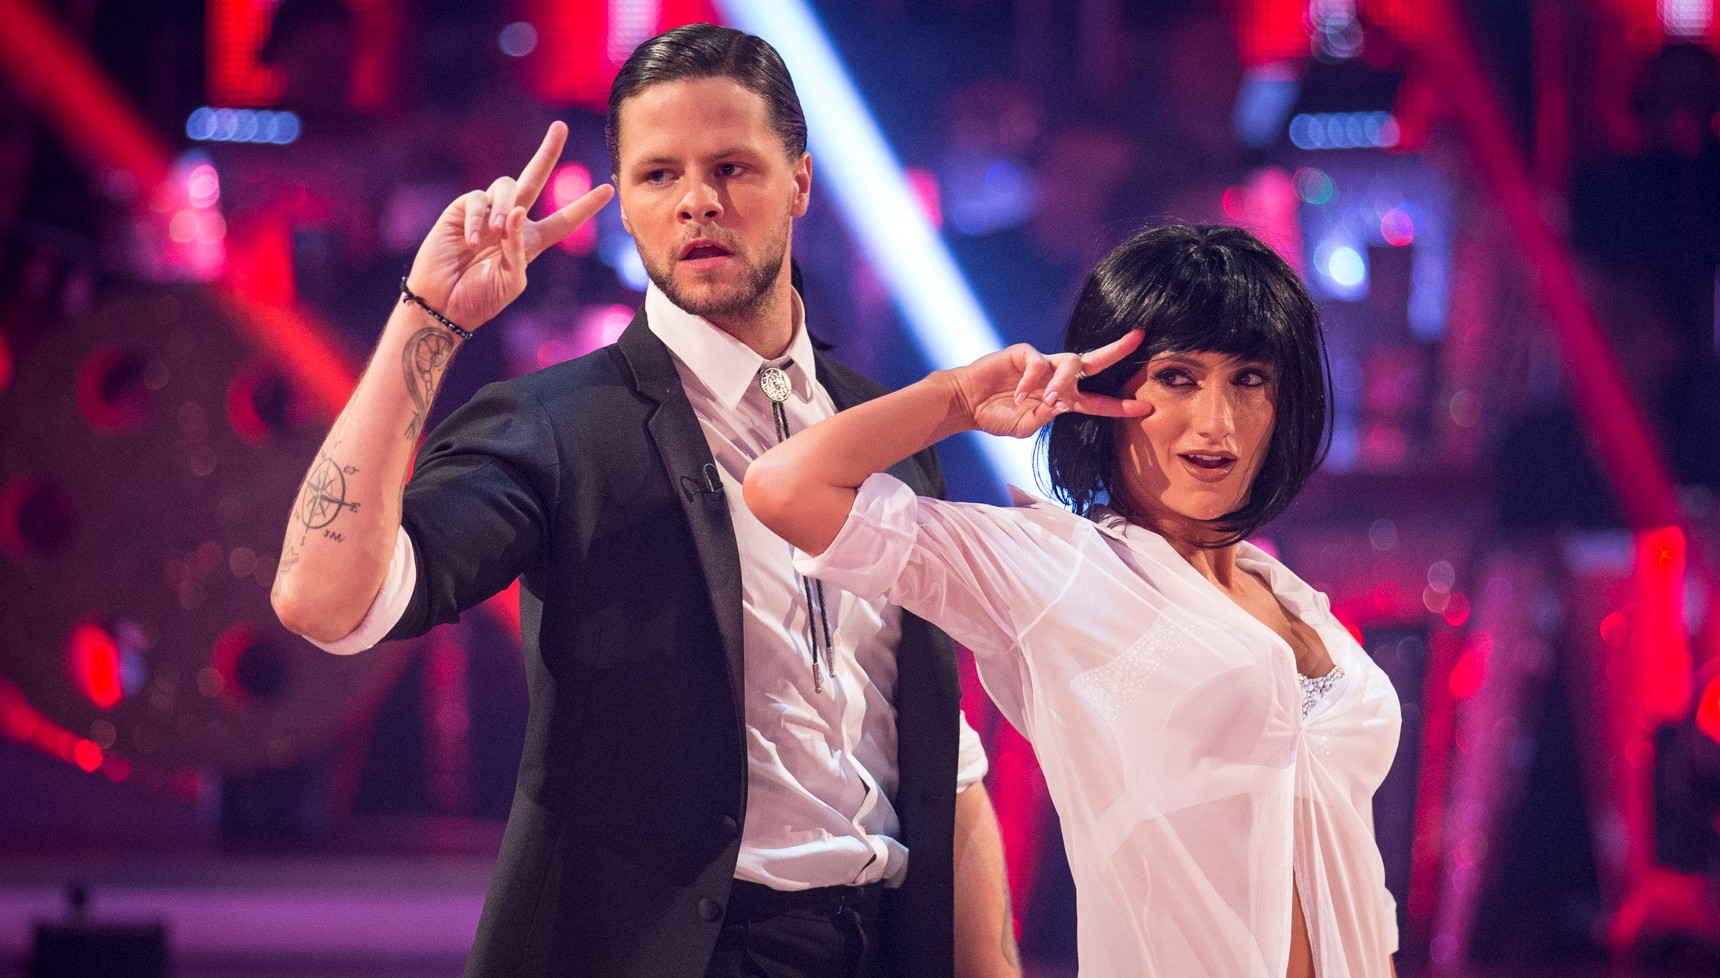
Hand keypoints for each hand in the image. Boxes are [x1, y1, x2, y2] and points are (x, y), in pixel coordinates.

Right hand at [405, 121, 614, 331]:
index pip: (563, 220)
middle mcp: (512, 221)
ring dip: (506, 206)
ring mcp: (487, 212)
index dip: (584, 206)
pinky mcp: (462, 209)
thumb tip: (519, 212)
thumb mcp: (512, 280)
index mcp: (531, 241)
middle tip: (560, 127)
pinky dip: (477, 219)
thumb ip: (521, 248)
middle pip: (534, 179)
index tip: (609, 190)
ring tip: (497, 233)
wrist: (444, 303)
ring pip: (507, 186)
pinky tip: (472, 241)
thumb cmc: (480, 298)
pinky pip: (477, 199)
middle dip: (548, 152)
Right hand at [952, 331, 1149, 438]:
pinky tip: (1016, 394)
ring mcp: (1042, 364)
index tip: (1145, 407)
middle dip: (1116, 350)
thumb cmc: (995, 416)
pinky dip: (1030, 381)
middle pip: (1093, 362)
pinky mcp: (1024, 354)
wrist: (967, 403)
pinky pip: (1038, 363)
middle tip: (1138, 338)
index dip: (1119, 406)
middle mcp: (1056, 378)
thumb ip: (1045, 417)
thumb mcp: (1024, 427)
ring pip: (1068, 363)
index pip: (1096, 402)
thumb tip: (1062, 403)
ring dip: (1063, 382)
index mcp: (1061, 399)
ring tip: (1047, 399)